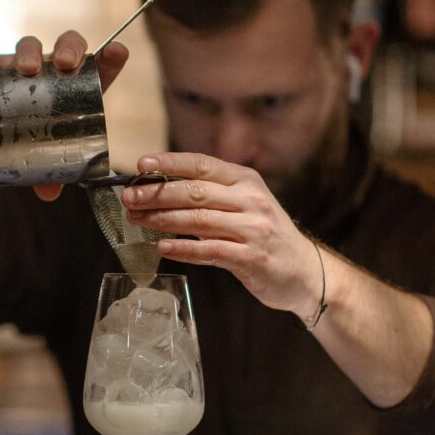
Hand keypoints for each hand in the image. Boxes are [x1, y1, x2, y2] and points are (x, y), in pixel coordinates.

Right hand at [0, 31, 127, 201]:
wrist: (14, 131)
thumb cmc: (46, 139)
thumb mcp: (54, 154)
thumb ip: (55, 171)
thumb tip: (49, 194)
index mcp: (83, 85)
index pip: (103, 66)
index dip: (112, 57)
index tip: (116, 52)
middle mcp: (57, 69)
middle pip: (68, 44)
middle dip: (68, 50)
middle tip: (64, 65)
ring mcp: (29, 64)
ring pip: (32, 45)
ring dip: (30, 53)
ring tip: (26, 69)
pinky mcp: (0, 67)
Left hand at [121, 152, 321, 318]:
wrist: (305, 271)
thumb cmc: (266, 236)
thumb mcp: (244, 205)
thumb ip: (210, 197)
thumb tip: (158, 192)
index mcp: (246, 181)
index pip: (202, 164)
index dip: (169, 162)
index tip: (141, 164)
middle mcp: (251, 200)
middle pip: (195, 191)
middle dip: (157, 194)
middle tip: (129, 198)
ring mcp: (253, 229)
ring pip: (198, 220)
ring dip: (162, 219)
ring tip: (137, 220)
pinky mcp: (252, 258)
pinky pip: (210, 250)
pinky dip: (183, 249)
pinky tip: (162, 247)